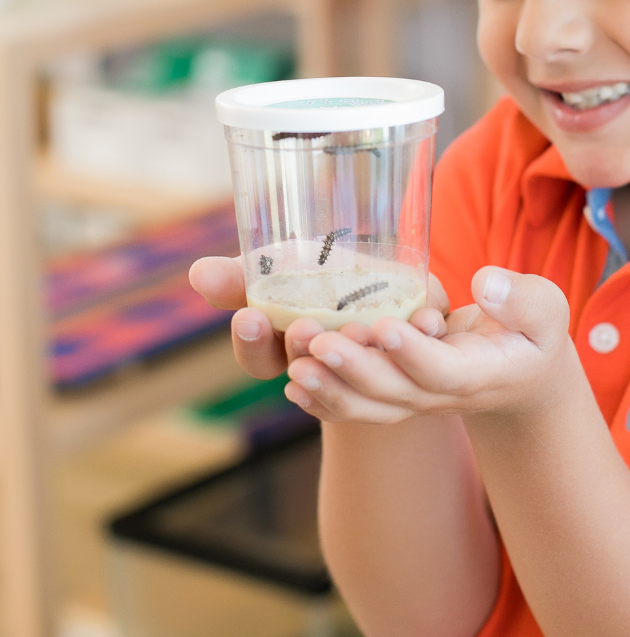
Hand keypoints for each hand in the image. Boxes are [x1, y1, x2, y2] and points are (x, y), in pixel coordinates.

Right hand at [188, 255, 450, 378]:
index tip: (250, 316)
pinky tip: (425, 319)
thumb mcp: (287, 267)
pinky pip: (422, 351)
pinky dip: (421, 333)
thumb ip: (246, 274)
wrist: (403, 288)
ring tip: (357, 329)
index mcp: (291, 347)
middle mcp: (330, 364)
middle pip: (309, 368)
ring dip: (358, 350)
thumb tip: (198, 273)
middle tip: (303, 326)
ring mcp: (375, 362)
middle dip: (303, 348)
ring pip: (364, 369)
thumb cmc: (331, 277)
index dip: (253, 343)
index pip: (259, 359)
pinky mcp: (421, 347)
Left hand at [284, 266, 572, 425]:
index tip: (385, 327)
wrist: (523, 377)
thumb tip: (487, 283)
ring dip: (329, 388)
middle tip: (318, 341)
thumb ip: (523, 299)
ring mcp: (417, 401)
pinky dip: (325, 400)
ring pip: (369, 406)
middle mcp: (443, 396)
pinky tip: (293, 384)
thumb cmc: (533, 334)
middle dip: (354, 368)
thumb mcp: (546, 311)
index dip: (413, 353)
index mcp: (481, 374)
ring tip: (294, 365)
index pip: (443, 370)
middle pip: (394, 392)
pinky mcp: (399, 397)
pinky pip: (359, 407)